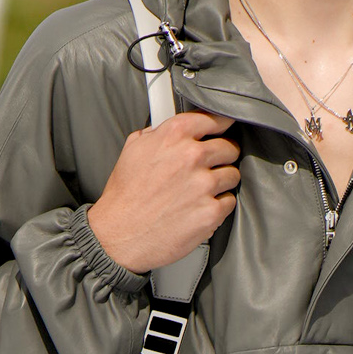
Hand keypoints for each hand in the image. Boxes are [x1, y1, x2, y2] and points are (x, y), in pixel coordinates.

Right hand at [87, 112, 239, 274]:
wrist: (120, 234)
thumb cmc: (124, 196)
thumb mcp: (133, 150)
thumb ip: (158, 133)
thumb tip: (171, 129)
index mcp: (174, 135)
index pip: (214, 119)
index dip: (221, 124)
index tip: (224, 128)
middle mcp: (191, 156)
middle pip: (229, 147)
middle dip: (222, 156)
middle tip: (210, 166)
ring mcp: (204, 185)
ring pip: (233, 175)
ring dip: (222, 182)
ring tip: (201, 190)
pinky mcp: (211, 212)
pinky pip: (229, 201)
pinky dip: (219, 206)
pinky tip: (200, 207)